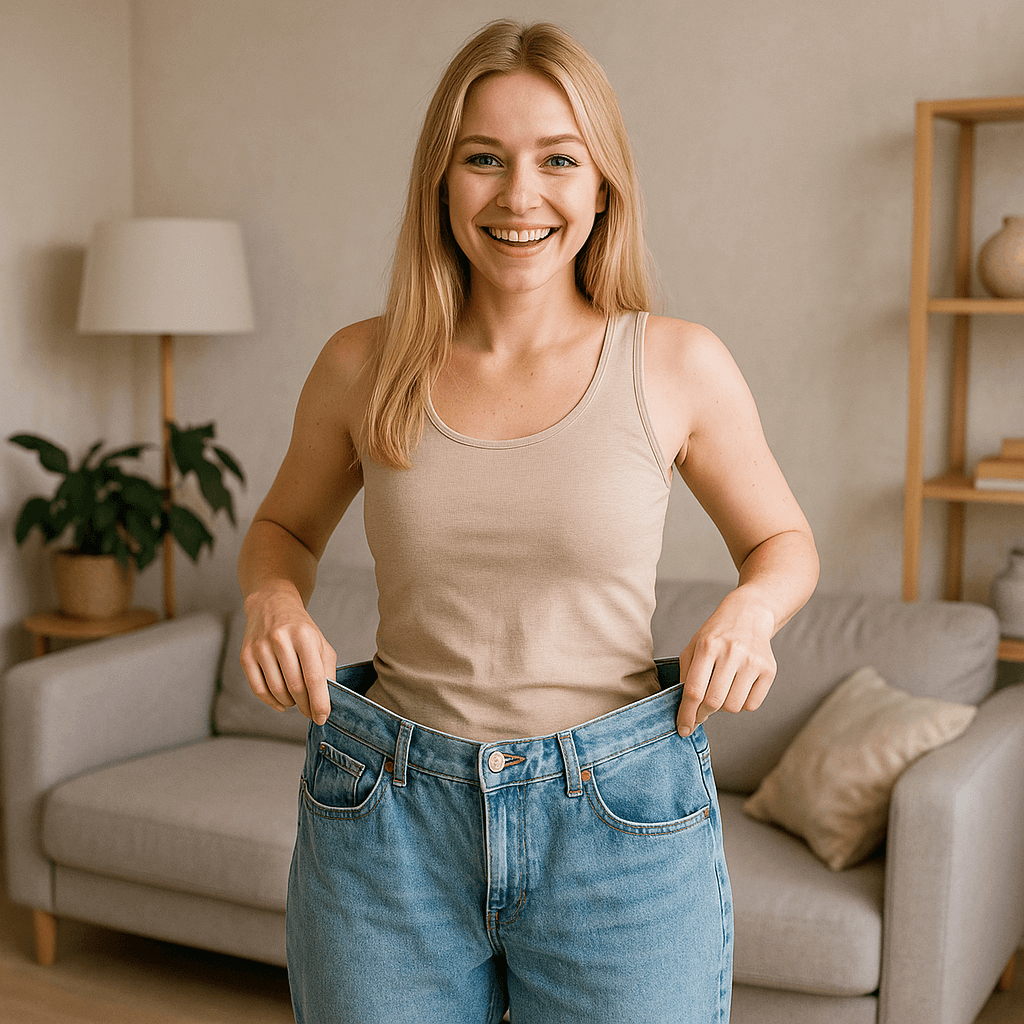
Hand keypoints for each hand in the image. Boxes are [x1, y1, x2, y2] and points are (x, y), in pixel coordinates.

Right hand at [239, 586, 336, 725]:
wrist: (272, 605)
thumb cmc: (301, 629)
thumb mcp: (320, 643)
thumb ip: (327, 670)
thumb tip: (327, 701)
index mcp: (304, 636)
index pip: (313, 677)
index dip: (319, 702)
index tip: (322, 718)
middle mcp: (280, 640)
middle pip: (295, 687)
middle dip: (306, 706)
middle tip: (311, 712)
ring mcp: (260, 647)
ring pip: (277, 691)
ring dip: (290, 703)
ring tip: (297, 700)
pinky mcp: (246, 655)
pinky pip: (259, 689)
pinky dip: (272, 702)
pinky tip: (282, 703)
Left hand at [676, 591, 776, 736]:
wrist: (747, 615)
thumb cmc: (715, 635)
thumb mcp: (694, 647)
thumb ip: (686, 676)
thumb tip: (685, 709)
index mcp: (708, 646)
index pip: (694, 690)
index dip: (686, 714)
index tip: (683, 729)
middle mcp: (732, 652)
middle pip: (714, 701)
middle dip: (703, 714)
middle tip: (700, 713)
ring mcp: (752, 661)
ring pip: (733, 706)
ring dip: (723, 708)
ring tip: (721, 691)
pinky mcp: (769, 670)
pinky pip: (752, 705)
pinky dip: (741, 704)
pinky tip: (737, 688)